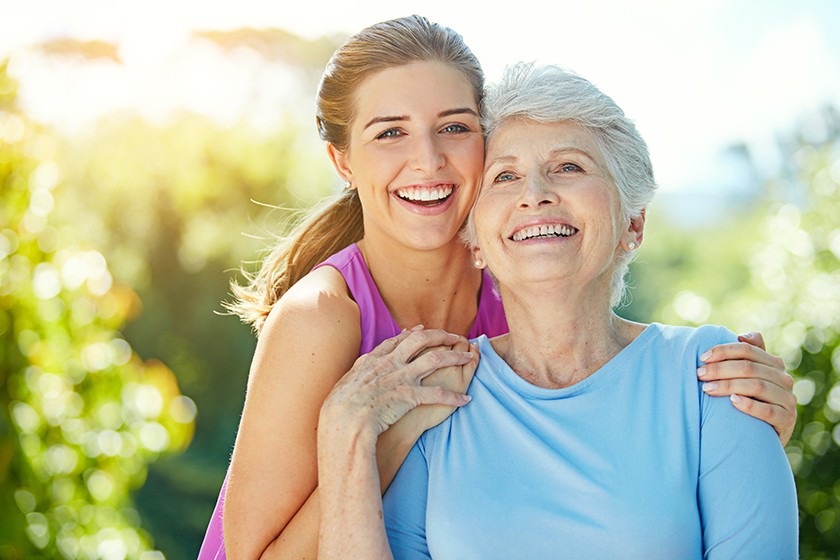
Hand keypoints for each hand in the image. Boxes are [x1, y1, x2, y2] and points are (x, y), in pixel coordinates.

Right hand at [319, 327, 474, 442]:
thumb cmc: (339, 407)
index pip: (398, 340)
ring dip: (454, 356)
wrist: (344, 419)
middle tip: (454, 336)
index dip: (413, 333)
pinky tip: (465, 399)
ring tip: (468, 357)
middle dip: (440, 335)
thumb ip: (357, 372)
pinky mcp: (409, 395)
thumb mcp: (345, 382)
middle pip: (421, 340)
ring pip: (435, 359)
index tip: (423, 330)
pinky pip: (438, 394)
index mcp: (374, 359)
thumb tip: (358, 370)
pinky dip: (454, 397)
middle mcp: (390, 363)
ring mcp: (401, 377)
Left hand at [697, 331, 796, 444]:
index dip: (724, 351)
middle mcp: (784, 379)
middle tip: (699, 374)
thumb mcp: (751, 376)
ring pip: (757, 386)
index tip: (702, 357)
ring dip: (729, 385)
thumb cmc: (752, 399)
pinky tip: (732, 401)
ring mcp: (788, 399)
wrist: (765, 436)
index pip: (748, 350)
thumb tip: (741, 337)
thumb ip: (748, 355)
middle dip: (720, 369)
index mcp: (774, 364)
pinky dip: (749, 405)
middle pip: (749, 367)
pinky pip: (768, 410)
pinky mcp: (787, 419)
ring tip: (707, 388)